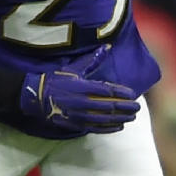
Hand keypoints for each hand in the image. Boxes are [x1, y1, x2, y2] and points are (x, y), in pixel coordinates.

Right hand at [20, 45, 139, 133]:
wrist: (38, 96)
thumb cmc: (57, 80)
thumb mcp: (74, 68)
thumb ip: (92, 59)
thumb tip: (107, 47)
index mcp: (84, 86)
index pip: (109, 91)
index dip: (123, 93)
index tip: (133, 94)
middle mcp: (84, 102)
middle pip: (111, 106)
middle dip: (126, 107)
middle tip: (137, 107)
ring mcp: (81, 115)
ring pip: (106, 119)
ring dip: (121, 118)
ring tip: (132, 117)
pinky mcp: (77, 124)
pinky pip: (97, 128)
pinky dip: (110, 128)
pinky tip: (119, 126)